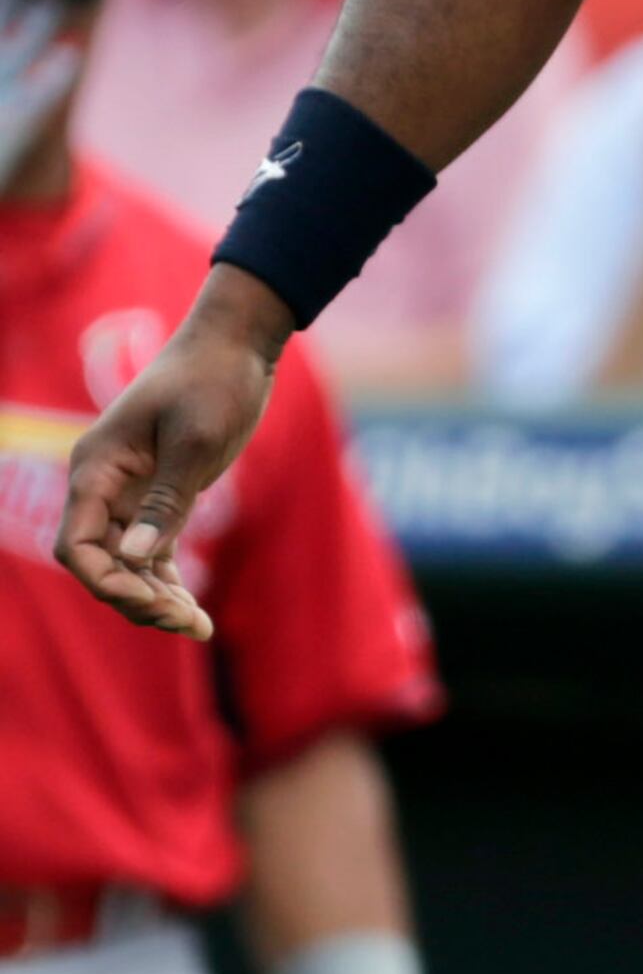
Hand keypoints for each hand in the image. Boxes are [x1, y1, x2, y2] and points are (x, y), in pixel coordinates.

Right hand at [58, 274, 289, 641]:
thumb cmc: (214, 382)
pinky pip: (150, 554)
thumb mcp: (195, 442)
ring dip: (154, 599)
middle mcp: (102, 486)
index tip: (151, 602)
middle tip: (188, 621)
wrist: (236, 346)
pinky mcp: (159, 498)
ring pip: (125, 565)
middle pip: (99, 563)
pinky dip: (168, 583)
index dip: (104, 581)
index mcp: (96, 468)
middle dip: (135, 598)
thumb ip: (165, 501)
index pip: (76, 545)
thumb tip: (135, 558)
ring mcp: (128, 494)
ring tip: (198, 627)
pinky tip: (196, 614)